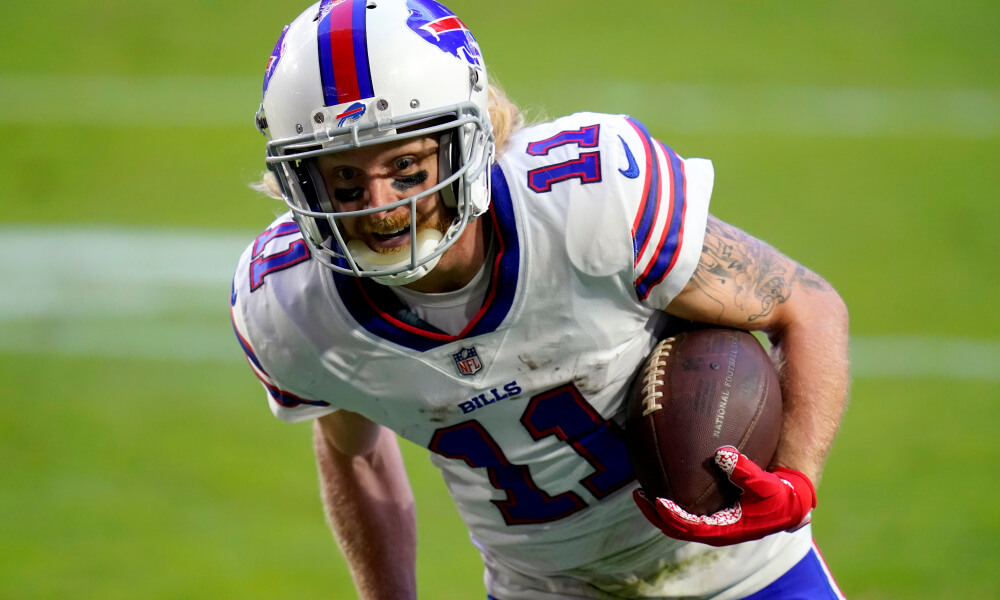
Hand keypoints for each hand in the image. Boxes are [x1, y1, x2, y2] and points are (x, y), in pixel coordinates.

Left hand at [633, 446, 815, 546]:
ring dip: (659, 509)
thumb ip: (745, 470)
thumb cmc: (776, 496)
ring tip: (642, 489)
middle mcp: (714, 531)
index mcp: (723, 530)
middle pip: (675, 528)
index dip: (671, 516)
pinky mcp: (713, 517)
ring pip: (678, 523)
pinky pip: (686, 513)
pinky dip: (672, 502)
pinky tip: (663, 480)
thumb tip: (723, 454)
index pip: (689, 527)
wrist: (788, 505)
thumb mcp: (764, 483)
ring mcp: (712, 525)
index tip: (657, 500)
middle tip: (639, 494)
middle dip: (655, 513)